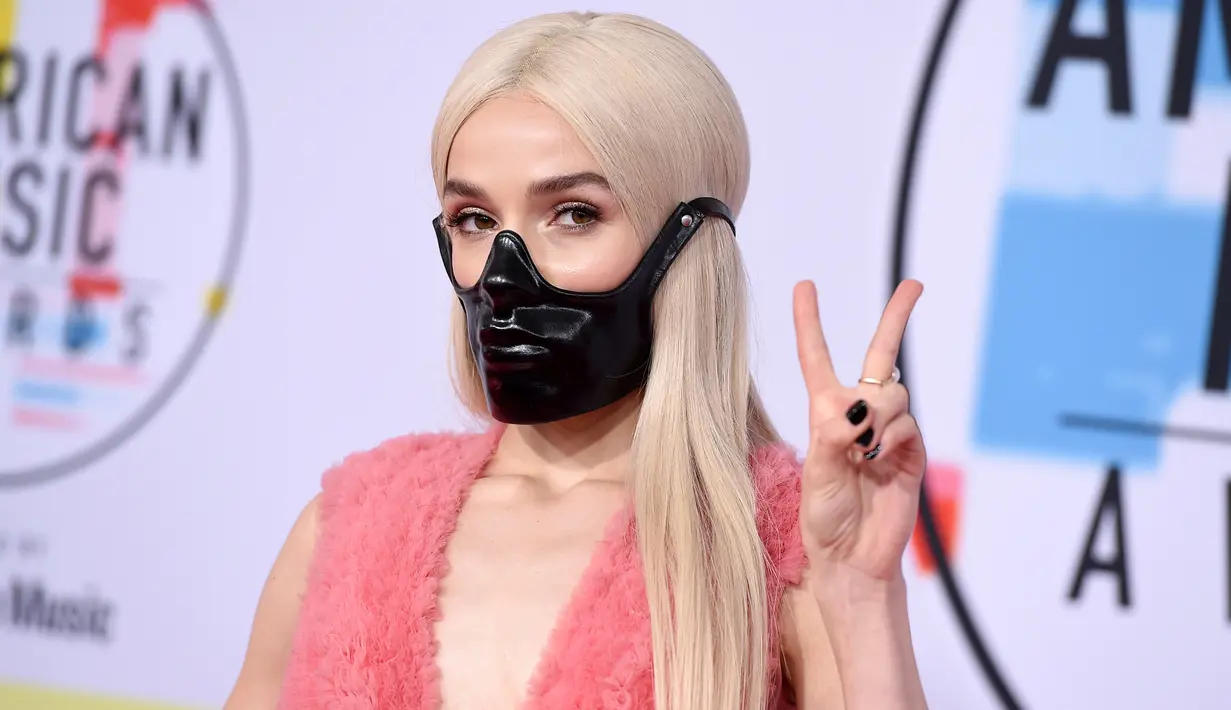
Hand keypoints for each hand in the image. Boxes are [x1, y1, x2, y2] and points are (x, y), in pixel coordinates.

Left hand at [792, 279, 925, 584]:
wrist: (852, 556)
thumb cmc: (823, 515)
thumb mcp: (815, 473)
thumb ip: (833, 434)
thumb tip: (861, 405)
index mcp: (825, 412)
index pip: (816, 357)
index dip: (809, 321)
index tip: (805, 285)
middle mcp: (858, 414)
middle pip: (881, 354)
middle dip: (897, 317)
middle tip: (914, 285)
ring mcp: (888, 431)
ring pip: (893, 393)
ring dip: (877, 417)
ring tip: (862, 454)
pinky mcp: (911, 450)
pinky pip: (907, 423)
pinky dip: (890, 437)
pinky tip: (877, 460)